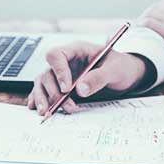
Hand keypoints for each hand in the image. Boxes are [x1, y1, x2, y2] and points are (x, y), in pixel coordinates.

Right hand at [28, 41, 149, 114]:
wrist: (126, 75)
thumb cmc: (121, 67)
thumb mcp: (115, 70)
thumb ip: (98, 77)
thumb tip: (80, 89)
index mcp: (77, 50)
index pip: (56, 55)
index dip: (59, 72)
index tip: (67, 88)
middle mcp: (66, 61)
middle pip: (48, 73)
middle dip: (54, 92)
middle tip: (67, 106)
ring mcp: (62, 74)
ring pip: (43, 83)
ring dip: (43, 98)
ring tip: (45, 112)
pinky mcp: (61, 86)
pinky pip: (45, 91)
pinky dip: (40, 99)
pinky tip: (37, 108)